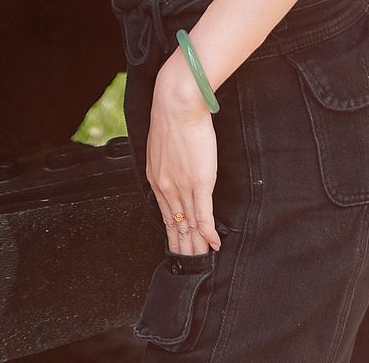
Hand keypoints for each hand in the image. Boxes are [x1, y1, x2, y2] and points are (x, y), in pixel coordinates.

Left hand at [147, 52, 222, 255]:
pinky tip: (212, 245)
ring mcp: (183, 187)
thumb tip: (175, 163)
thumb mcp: (162, 141)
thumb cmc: (172, 114)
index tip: (177, 246)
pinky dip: (208, 232)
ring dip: (195, 246)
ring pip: (189, 225)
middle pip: (175, 225)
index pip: (165, 214)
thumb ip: (167, 158)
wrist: (178, 103)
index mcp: (156, 179)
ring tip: (199, 262)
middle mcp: (166, 188)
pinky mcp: (199, 183)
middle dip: (182, 247)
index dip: (172, 233)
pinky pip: (203, 215)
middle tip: (187, 266)